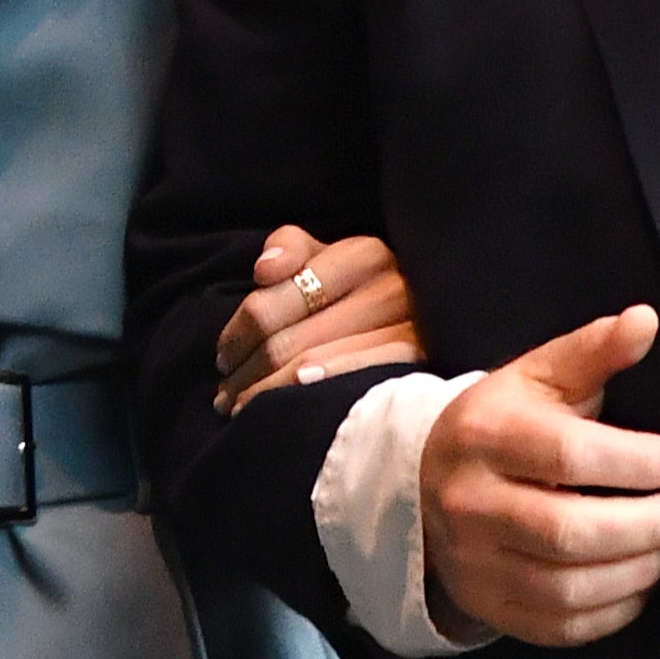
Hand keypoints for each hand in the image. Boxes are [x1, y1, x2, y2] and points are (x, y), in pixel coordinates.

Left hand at [215, 227, 421, 413]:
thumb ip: (293, 248)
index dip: (237, 333)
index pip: (273, 301)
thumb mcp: (332, 256)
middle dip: (246, 372)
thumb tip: (264, 271)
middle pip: (286, 341)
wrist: (437, 318)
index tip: (223, 356)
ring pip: (308, 368)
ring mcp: (409, 331)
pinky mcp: (417, 367)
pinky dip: (310, 399)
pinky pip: (347, 388)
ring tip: (240, 408)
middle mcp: (390, 288)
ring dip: (265, 393)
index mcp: (364, 255)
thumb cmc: (366, 290)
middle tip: (224, 395)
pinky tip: (284, 410)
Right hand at [420, 305, 659, 646]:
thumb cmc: (506, 422)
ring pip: (566, 589)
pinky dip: (613, 612)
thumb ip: (594, 351)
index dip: (635, 461)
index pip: (567, 455)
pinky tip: (641, 582)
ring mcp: (474, 563)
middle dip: (645, 526)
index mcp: (485, 435)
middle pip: (567, 532)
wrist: (429, 484)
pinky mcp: (489, 606)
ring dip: (637, 572)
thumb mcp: (539, 375)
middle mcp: (471, 503)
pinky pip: (559, 628)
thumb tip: (647, 320)